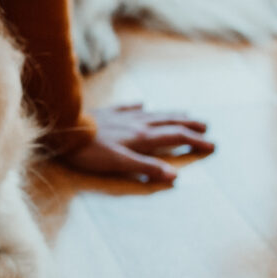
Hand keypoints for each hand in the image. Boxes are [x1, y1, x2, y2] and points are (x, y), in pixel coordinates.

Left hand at [60, 103, 214, 182]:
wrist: (64, 128)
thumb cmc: (90, 150)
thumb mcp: (119, 163)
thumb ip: (146, 167)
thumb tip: (175, 175)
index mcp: (142, 136)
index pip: (175, 136)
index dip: (194, 140)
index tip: (212, 144)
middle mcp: (136, 123)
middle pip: (168, 121)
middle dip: (188, 123)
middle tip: (206, 125)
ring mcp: (121, 116)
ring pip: (152, 113)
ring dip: (170, 113)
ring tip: (184, 112)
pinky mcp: (107, 113)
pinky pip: (127, 107)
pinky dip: (138, 106)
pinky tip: (142, 102)